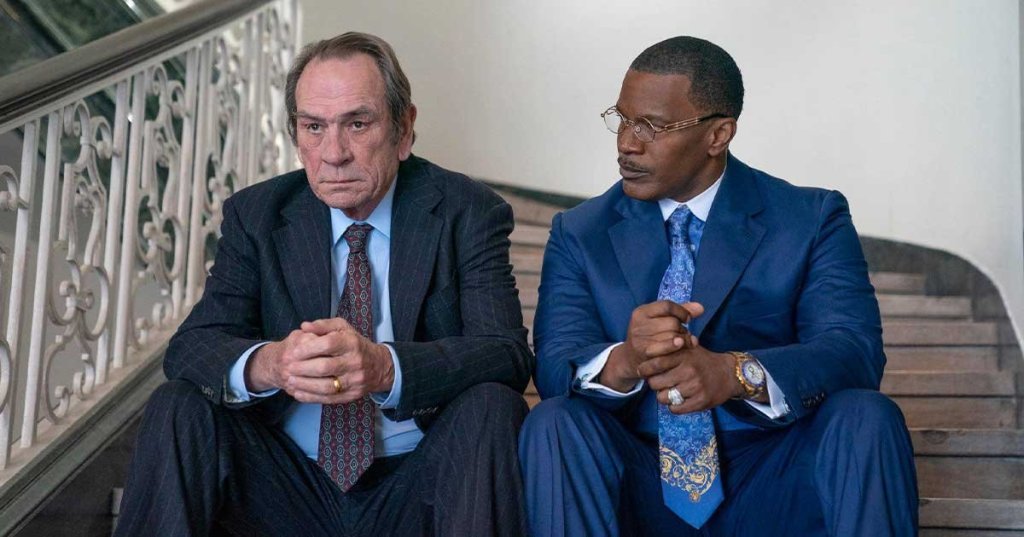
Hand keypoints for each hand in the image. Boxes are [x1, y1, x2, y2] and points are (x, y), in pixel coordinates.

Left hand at [246, 318, 394, 403]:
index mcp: (352, 343)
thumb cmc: (355, 344)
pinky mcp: (352, 395)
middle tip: (288, 367)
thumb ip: (323, 325)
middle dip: (302, 368)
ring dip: (304, 385)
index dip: (308, 348)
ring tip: (290, 381)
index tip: (293, 351)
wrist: (379, 366)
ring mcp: (355, 381)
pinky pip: (329, 399)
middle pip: (325, 367)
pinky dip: (311, 397)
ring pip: (326, 386)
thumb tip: (304, 326)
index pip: (328, 344)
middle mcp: (355, 362)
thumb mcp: (343, 328)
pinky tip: (298, 393)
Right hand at [598, 301, 701, 391]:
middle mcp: (638, 324)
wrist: (630, 358)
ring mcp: (640, 340)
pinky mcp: (645, 354)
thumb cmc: (650, 335)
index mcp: (641, 312)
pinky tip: (680, 350)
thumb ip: (680, 311)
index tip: (686, 319)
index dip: (681, 312)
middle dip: (682, 329)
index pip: (667, 306)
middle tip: (682, 335)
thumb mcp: (659, 319)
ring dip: (682, 341)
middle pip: (672, 323)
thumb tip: (701, 308)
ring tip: (681, 343)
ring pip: (673, 337)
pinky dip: (677, 350)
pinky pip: (668, 350)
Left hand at [644, 345, 743, 413]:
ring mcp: (695, 387)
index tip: (642, 370)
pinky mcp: (700, 402)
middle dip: (654, 384)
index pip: (656, 363)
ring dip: (663, 397)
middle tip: (659, 383)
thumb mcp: (689, 349)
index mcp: (684, 356)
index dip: (645, 368)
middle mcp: (689, 370)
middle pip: (655, 383)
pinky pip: (675, 409)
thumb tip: (646, 350)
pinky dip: (673, 406)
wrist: (729, 374)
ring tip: (670, 392)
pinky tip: (679, 400)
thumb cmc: (703, 361)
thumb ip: (671, 348)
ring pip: (663, 398)